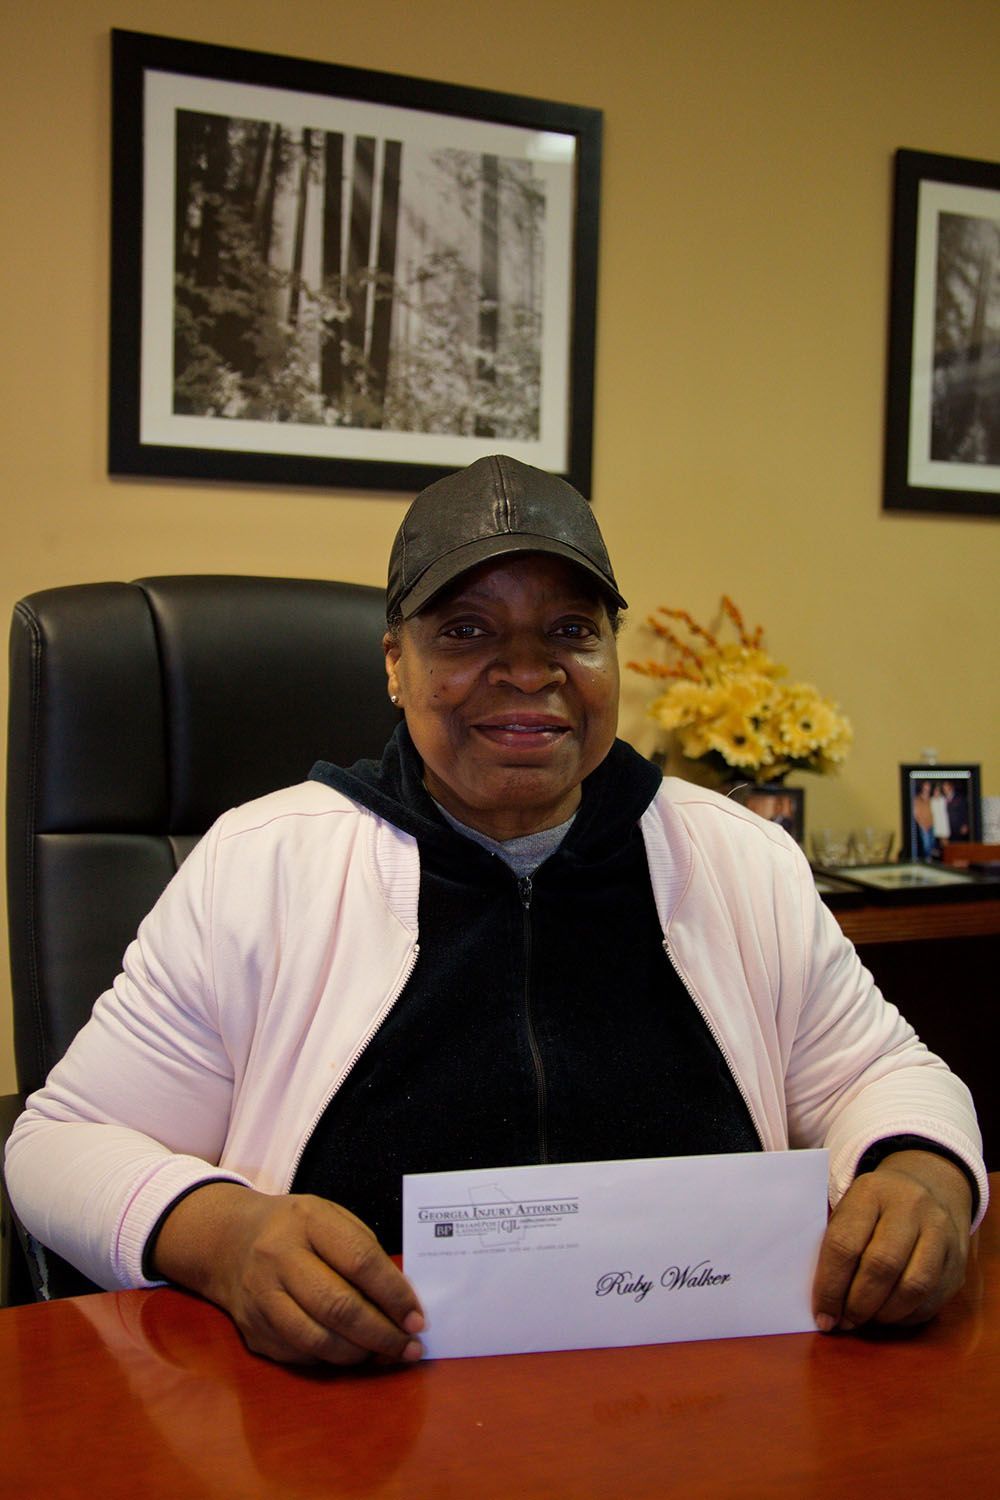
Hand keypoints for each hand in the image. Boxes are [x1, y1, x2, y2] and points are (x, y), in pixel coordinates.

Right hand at [151, 1183, 424, 1365]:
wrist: (229, 1241)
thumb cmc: (297, 1228)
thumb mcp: (331, 1219)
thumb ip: (365, 1253)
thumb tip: (402, 1303)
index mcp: (308, 1221)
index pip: (359, 1260)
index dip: (394, 1294)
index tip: (418, 1319)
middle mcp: (278, 1257)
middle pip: (338, 1306)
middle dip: (381, 1334)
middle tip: (410, 1348)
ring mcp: (261, 1297)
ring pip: (318, 1339)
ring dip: (360, 1354)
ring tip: (386, 1354)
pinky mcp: (253, 1329)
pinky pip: (301, 1354)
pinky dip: (333, 1359)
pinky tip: (353, 1353)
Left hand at [813, 1150, 971, 1332]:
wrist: (928, 1183)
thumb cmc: (875, 1206)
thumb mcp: (850, 1208)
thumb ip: (836, 1246)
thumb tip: (824, 1304)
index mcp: (870, 1192)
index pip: (845, 1244)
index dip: (830, 1287)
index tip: (823, 1316)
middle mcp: (910, 1207)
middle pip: (882, 1265)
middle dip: (859, 1304)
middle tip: (845, 1322)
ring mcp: (940, 1231)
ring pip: (914, 1286)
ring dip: (885, 1314)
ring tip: (867, 1321)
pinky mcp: (958, 1257)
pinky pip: (934, 1298)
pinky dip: (908, 1316)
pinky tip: (891, 1317)